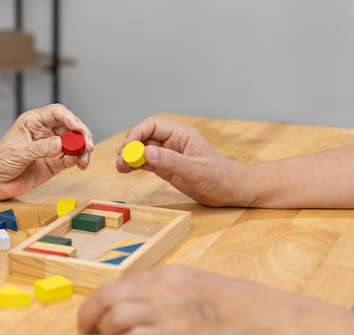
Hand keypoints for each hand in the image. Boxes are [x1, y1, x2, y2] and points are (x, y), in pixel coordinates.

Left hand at [0, 104, 93, 199]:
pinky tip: (81, 164)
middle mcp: (45, 132)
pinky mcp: (55, 163)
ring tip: (85, 158)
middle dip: (81, 135)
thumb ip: (39, 149)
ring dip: (83, 149)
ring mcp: (51, 148)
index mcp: (32, 122)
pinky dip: (79, 160)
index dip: (69, 118)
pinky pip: (72, 158)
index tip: (76, 128)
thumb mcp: (17, 153)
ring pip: (74, 143)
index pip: (56, 113)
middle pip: (70, 127)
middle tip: (88, 145)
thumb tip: (59, 144)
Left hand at [78, 266, 329, 334]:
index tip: (92, 312)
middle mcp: (161, 291)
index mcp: (165, 276)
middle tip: (86, 328)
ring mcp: (168, 314)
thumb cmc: (234, 303)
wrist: (267, 318)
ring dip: (108, 331)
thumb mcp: (193, 282)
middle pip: (107, 296)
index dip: (97, 299)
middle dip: (89, 313)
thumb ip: (163, 287)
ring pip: (115, 317)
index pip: (117, 283)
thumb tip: (135, 297)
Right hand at [117, 116, 248, 206]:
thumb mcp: (196, 170)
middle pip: (144, 137)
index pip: (153, 125)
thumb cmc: (221, 177)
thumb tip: (146, 152)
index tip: (127, 147)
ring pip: (142, 150)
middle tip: (121, 162)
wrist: (232, 191)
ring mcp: (169, 155)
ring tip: (121, 168)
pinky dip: (135, 165)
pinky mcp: (167, 168)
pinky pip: (146, 162)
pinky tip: (127, 170)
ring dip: (129, 157)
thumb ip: (171, 161)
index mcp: (182, 135)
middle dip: (129, 147)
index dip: (137, 133)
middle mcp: (173, 142)